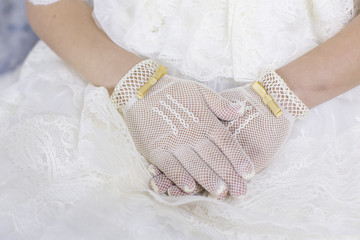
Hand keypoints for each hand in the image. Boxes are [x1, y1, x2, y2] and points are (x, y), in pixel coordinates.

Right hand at [150, 70, 308, 197]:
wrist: (142, 90)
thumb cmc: (174, 91)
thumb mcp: (200, 91)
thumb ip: (221, 104)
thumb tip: (242, 109)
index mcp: (206, 122)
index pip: (226, 142)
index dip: (239, 158)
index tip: (249, 173)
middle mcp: (192, 135)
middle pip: (214, 158)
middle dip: (229, 176)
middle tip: (240, 192)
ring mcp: (174, 143)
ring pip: (194, 165)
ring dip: (208, 179)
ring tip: (220, 193)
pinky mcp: (156, 150)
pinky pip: (170, 166)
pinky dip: (180, 177)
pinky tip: (189, 188)